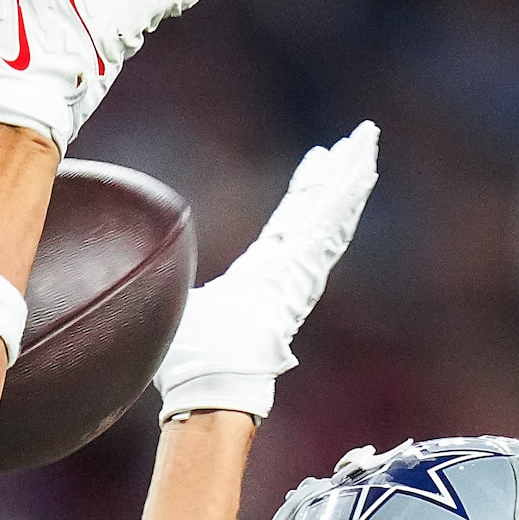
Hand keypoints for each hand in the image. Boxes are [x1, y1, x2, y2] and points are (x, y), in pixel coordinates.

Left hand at [155, 120, 378, 424]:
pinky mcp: (303, 274)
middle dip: (336, 174)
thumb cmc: (192, 360)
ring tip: (368, 141)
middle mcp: (287, 269)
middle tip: (357, 140)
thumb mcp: (182, 308)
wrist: (208, 380)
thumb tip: (150, 281)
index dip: (305, 192)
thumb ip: (177, 290)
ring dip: (349, 177)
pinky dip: (345, 200)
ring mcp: (299, 271)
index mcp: (262, 275)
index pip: (289, 223)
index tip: (318, 161)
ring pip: (329, 213)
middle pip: (315, 210)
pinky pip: (328, 229)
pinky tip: (362, 171)